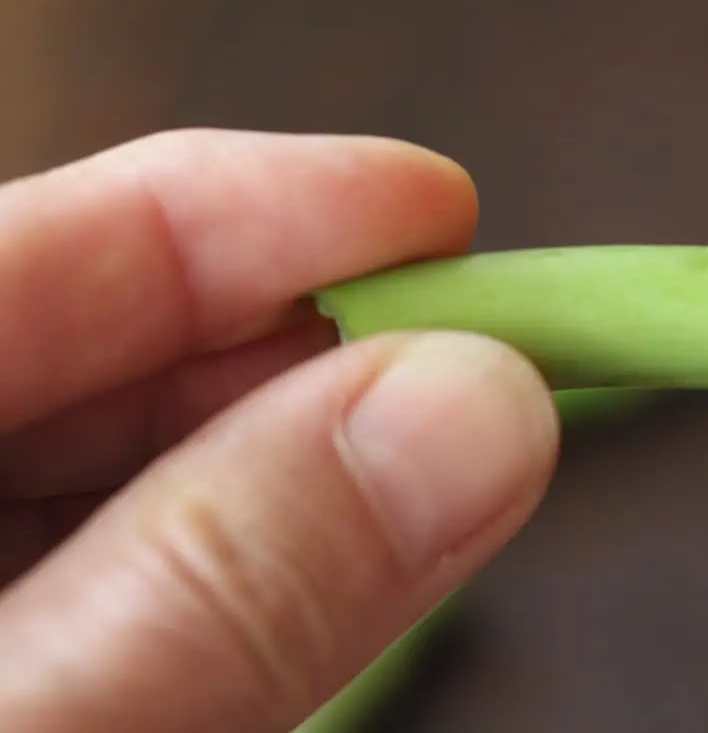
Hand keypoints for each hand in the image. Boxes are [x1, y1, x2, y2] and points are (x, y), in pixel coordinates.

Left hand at [0, 130, 559, 731]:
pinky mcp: (12, 672)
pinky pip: (117, 586)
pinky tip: (314, 576)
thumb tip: (480, 403)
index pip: (53, 245)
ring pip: (119, 477)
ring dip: (286, 465)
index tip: (444, 208)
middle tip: (475, 370)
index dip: (268, 207)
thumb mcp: (36, 728)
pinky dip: (232, 575)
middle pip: (99, 352)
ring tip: (422, 472)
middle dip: (300, 352)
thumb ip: (221, 575)